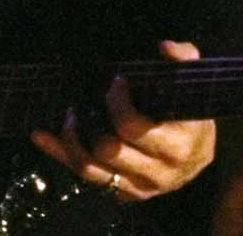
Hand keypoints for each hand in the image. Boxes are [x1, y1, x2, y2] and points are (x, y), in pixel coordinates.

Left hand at [30, 40, 216, 201]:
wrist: (200, 155)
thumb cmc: (192, 114)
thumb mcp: (194, 84)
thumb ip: (184, 59)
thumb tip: (163, 47)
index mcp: (178, 144)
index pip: (134, 128)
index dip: (117, 103)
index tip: (116, 82)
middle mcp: (159, 171)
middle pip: (107, 150)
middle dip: (90, 120)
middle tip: (85, 100)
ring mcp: (139, 187)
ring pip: (89, 168)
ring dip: (70, 140)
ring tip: (68, 116)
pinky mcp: (124, 195)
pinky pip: (84, 177)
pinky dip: (59, 154)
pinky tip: (42, 135)